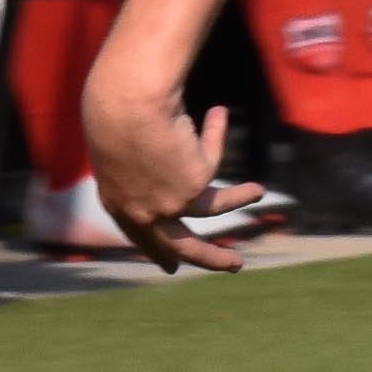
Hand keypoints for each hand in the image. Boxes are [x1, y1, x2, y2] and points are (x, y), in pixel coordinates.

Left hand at [80, 71, 264, 275]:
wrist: (126, 105)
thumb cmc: (112, 114)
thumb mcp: (113, 149)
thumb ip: (137, 167)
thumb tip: (167, 167)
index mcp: (116, 202)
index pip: (140, 235)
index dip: (158, 250)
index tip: (172, 266)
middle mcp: (144, 212)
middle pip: (182, 244)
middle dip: (211, 257)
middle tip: (234, 264)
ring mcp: (170, 203)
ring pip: (213, 209)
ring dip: (239, 198)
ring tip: (259, 190)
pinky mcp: (194, 186)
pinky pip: (212, 156)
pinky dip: (215, 131)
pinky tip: (215, 113)